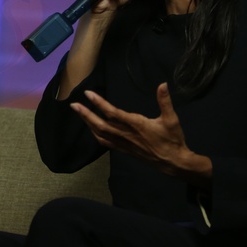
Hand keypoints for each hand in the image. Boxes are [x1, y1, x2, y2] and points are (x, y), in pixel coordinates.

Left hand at [70, 83, 208, 182]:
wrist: (173, 162)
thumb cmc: (172, 139)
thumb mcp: (171, 119)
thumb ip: (165, 101)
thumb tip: (163, 84)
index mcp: (135, 124)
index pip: (112, 113)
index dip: (99, 103)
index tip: (88, 94)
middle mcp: (126, 134)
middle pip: (100, 124)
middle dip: (86, 114)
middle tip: (73, 105)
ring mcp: (123, 143)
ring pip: (100, 134)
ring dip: (88, 123)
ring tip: (79, 113)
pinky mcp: (124, 150)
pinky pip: (106, 143)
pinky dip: (95, 135)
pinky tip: (91, 129)